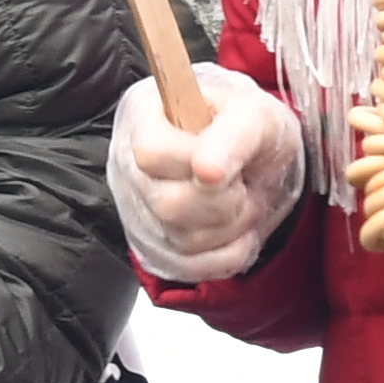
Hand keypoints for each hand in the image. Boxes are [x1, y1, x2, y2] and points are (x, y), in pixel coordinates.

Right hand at [107, 74, 304, 283]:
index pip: (152, 155)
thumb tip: (207, 168)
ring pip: (181, 241)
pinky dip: (227, 254)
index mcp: (142, 114)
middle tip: (244, 184)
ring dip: (230, 227)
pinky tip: (239, 231)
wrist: (254, 155)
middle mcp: (127, 163)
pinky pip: (188, 268)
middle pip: (167, 205)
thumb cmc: (248, 127)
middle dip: (224, 201)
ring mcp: (135, 209)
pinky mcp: (151, 247)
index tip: (230, 164)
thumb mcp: (256, 114)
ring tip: (243, 201)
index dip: (197, 165)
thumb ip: (234, 134)